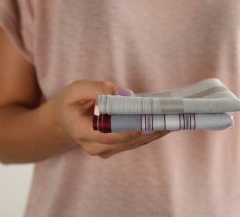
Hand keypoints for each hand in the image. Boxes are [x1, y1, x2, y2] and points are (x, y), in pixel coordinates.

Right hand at [53, 80, 169, 158]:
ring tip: (173, 119)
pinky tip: (165, 123)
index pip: (109, 134)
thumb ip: (95, 88)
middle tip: (169, 117)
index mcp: (82, 132)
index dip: (129, 128)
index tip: (147, 120)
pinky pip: (135, 142)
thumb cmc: (71, 102)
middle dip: (148, 129)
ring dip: (154, 132)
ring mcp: (106, 150)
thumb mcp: (76, 89)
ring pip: (135, 142)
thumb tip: (123, 93)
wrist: (66, 119)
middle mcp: (95, 147)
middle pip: (127, 140)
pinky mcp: (115, 149)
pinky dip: (150, 133)